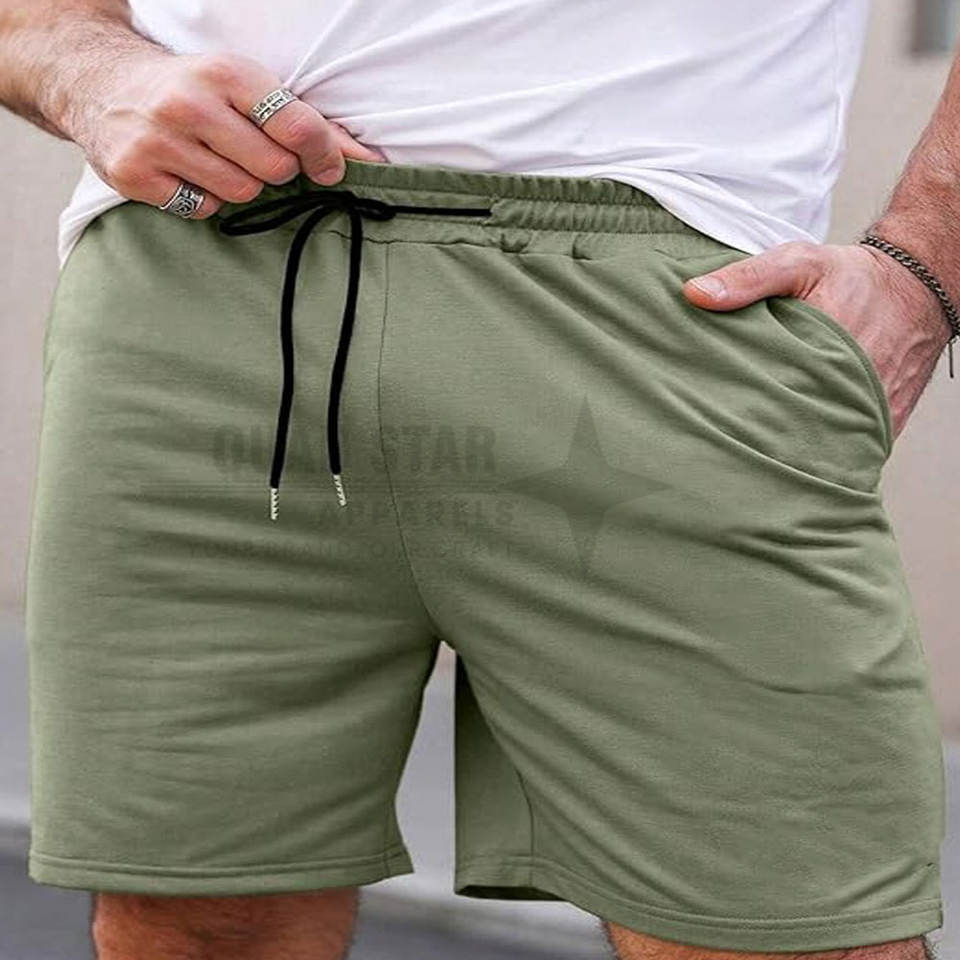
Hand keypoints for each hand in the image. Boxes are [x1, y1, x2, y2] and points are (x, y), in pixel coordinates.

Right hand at [67, 49, 386, 218]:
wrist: (100, 81)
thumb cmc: (193, 88)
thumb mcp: (246, 86)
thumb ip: (307, 123)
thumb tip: (367, 160)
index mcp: (226, 74)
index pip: (298, 128)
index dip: (325, 156)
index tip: (327, 168)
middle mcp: (189, 104)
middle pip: (274, 170)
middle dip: (276, 170)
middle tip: (255, 154)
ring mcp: (158, 142)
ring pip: (240, 193)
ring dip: (241, 184)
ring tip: (218, 158)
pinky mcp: (136, 176)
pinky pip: (202, 209)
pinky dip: (205, 197)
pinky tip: (189, 171)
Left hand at [682, 241, 951, 438]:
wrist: (917, 290)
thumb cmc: (852, 277)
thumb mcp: (798, 263)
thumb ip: (748, 278)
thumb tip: (695, 295)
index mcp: (825, 350)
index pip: (768, 395)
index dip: (737, 405)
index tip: (712, 407)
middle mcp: (853, 387)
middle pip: (792, 427)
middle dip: (760, 430)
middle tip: (725, 432)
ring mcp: (871, 411)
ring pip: (820, 445)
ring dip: (791, 444)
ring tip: (756, 444)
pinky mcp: (884, 425)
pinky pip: (849, 450)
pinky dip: (822, 448)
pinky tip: (793, 445)